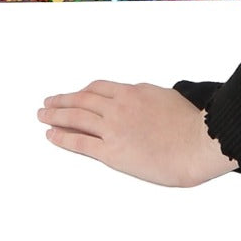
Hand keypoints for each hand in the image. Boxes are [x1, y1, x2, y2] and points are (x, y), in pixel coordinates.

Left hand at [37, 81, 238, 186]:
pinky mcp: (112, 152)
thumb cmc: (191, 124)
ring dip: (55, 115)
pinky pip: (80, 142)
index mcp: (133, 92)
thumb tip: (139, 98)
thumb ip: (147, 98)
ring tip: (43, 115)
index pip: (99, 88)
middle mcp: (119, 106)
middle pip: (82, 99)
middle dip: (62, 100)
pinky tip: (51, 135)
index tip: (74, 95)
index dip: (82, 92)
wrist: (197, 143)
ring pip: (76, 117)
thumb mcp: (167, 97)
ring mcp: (114, 128)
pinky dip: (62, 137)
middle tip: (48, 102)